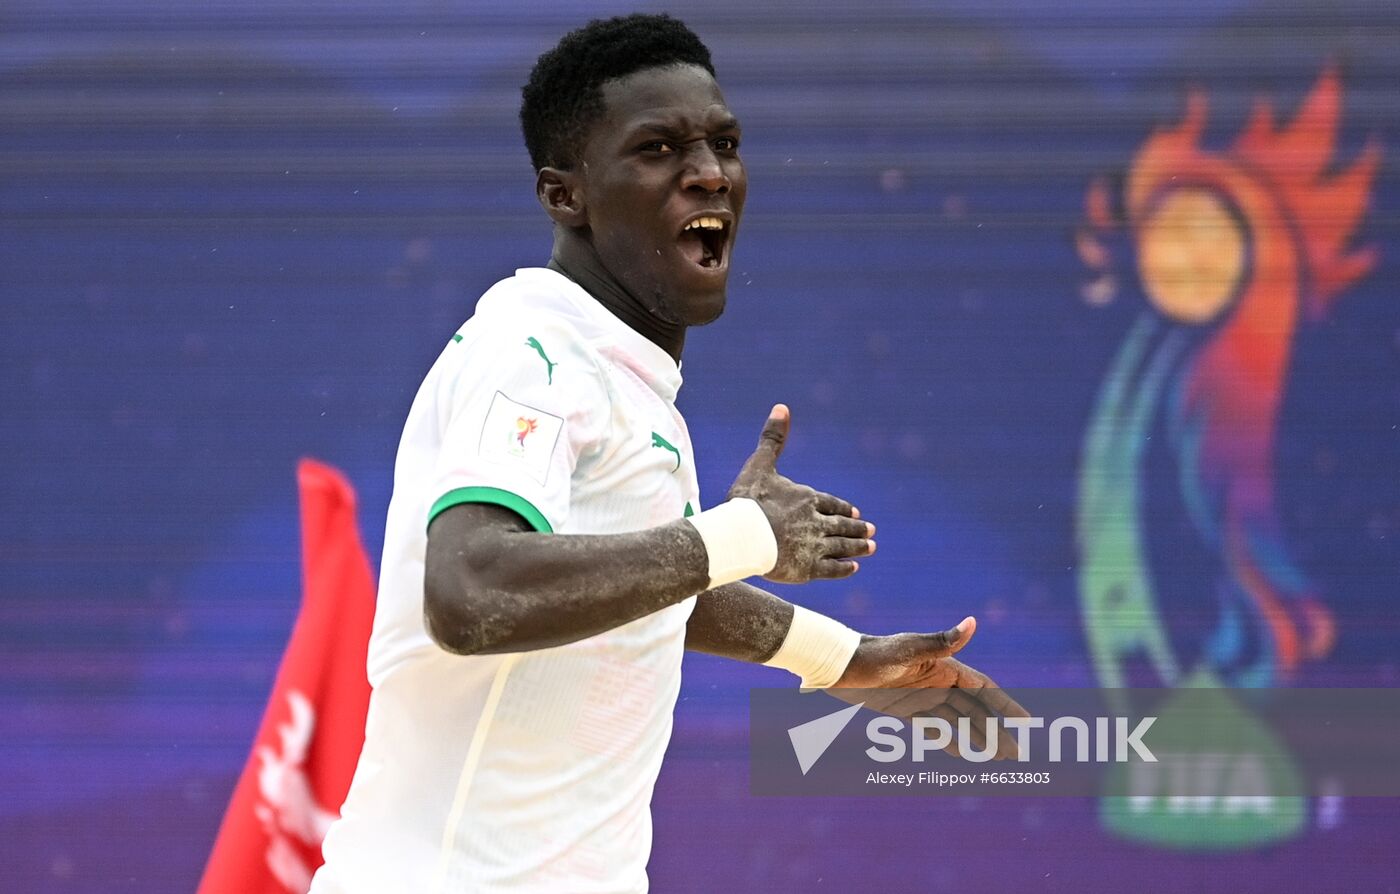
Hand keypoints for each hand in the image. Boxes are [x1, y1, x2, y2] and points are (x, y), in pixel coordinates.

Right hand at [726, 404, 874, 582]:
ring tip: (870, 548)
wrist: (741, 535)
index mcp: (807, 498)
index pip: (831, 504)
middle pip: (841, 525)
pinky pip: (832, 569)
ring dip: (857, 547)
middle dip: (857, 528)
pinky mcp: (808, 568)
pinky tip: (853, 568)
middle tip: (871, 530)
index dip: (843, 508)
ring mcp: (814, 546)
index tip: (855, 512)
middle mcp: (816, 522)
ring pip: (841, 546)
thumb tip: (782, 406)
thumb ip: (773, 438)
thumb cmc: (747, 499)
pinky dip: (844, 568)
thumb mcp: (760, 464)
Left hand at [832, 617, 1028, 759]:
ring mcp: (922, 696)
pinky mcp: (904, 710)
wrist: (838, 665)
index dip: (1006, 706)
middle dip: (997, 730)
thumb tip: (973, 622)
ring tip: (997, 757)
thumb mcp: (908, 649)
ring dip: (978, 738)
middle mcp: (937, 681)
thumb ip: (941, 641)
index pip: (984, 689)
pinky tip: (963, 753)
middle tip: (1015, 754)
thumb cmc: (873, 654)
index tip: (1026, 722)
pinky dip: (948, 740)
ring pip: (957, 722)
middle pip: (975, 710)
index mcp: (944, 667)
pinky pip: (933, 728)